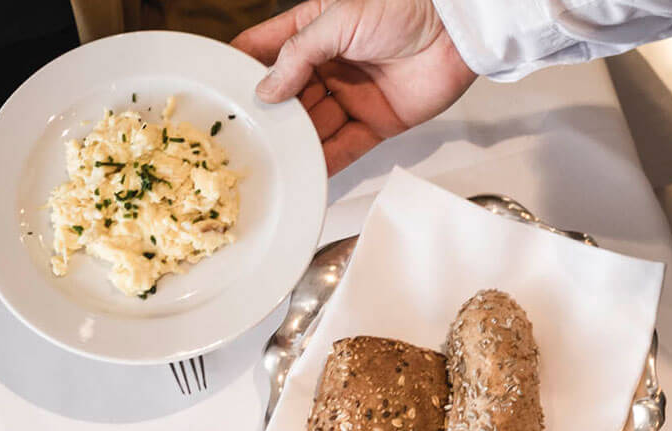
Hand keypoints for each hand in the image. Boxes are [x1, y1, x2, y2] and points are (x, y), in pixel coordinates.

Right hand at [232, 0, 477, 174]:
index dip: (241, 69)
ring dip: (294, 142)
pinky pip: (344, 147)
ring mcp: (351, 95)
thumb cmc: (403, 5)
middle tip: (241, 134)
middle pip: (287, 97)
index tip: (215, 88)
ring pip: (313, 126)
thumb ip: (299, 53)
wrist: (456, 29)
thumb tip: (266, 89)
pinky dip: (326, 162)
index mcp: (314, 31)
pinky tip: (304, 172)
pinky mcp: (376, 122)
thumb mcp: (339, 19)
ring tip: (270, 158)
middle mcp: (329, 66)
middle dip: (266, 116)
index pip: (266, 51)